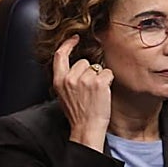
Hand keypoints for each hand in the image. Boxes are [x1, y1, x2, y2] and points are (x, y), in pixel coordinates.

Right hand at [52, 35, 112, 151]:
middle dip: (89, 71)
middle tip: (89, 89)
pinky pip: (108, 73)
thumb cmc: (78, 113)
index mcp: (59, 81)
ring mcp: (84, 80)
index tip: (74, 38)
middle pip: (84, 62)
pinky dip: (109, 81)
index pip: (59, 56)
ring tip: (95, 93)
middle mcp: (70, 78)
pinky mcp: (98, 83)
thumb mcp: (64, 94)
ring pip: (97, 68)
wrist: (86, 128)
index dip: (67, 44)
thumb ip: (67, 79)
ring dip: (99, 77)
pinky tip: (103, 93)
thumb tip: (77, 65)